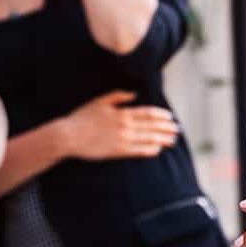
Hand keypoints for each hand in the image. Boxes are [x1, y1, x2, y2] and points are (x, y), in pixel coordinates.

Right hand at [61, 90, 178, 160]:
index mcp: (122, 112)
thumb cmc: (82, 117)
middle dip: (166, 128)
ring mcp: (122, 139)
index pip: (148, 113)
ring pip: (148, 139)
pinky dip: (149, 150)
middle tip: (177, 130)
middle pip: (152, 126)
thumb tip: (133, 94)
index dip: (161, 116)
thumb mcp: (100, 101)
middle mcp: (125, 126)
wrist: (69, 135)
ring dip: (162, 139)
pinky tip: (157, 149)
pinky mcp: (117, 152)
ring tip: (172, 140)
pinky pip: (138, 151)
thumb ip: (118, 96)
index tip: (171, 118)